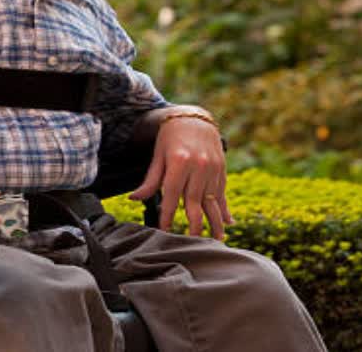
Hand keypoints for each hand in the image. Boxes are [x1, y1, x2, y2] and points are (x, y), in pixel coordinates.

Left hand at [129, 116, 232, 239]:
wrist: (194, 119)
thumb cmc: (170, 138)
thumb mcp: (158, 155)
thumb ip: (150, 180)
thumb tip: (134, 199)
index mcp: (179, 162)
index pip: (171, 194)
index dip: (167, 214)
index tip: (164, 230)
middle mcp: (198, 166)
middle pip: (195, 202)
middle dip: (194, 224)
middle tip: (192, 243)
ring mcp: (212, 169)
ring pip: (213, 201)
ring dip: (215, 222)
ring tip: (216, 240)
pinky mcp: (221, 170)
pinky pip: (222, 193)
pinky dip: (225, 209)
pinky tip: (228, 223)